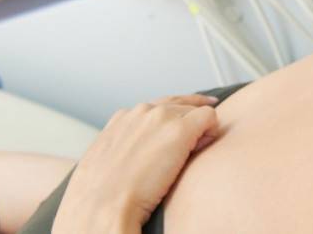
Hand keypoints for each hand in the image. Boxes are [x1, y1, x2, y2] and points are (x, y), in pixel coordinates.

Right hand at [52, 94, 219, 233]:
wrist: (101, 206)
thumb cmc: (100, 196)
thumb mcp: (104, 162)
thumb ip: (122, 149)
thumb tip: (137, 157)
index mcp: (123, 118)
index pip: (158, 106)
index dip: (174, 117)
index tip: (185, 124)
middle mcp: (142, 111)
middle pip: (179, 106)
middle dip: (189, 122)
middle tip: (196, 143)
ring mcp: (162, 118)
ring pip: (194, 110)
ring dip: (199, 127)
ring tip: (199, 150)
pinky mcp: (180, 129)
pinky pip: (209, 117)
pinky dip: (212, 130)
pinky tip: (206, 145)